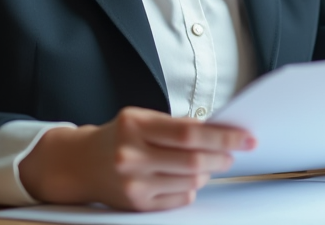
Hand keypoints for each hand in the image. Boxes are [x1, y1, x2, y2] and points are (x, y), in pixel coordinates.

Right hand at [18, 107, 254, 210]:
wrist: (79, 164)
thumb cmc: (118, 136)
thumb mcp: (141, 118)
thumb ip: (175, 125)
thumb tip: (219, 131)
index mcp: (135, 125)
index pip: (190, 133)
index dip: (223, 136)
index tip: (245, 137)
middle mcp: (131, 155)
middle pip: (193, 160)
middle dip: (222, 156)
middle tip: (234, 152)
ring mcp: (133, 183)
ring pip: (190, 182)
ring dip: (207, 172)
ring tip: (207, 162)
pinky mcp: (136, 205)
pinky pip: (180, 199)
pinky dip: (191, 188)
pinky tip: (186, 178)